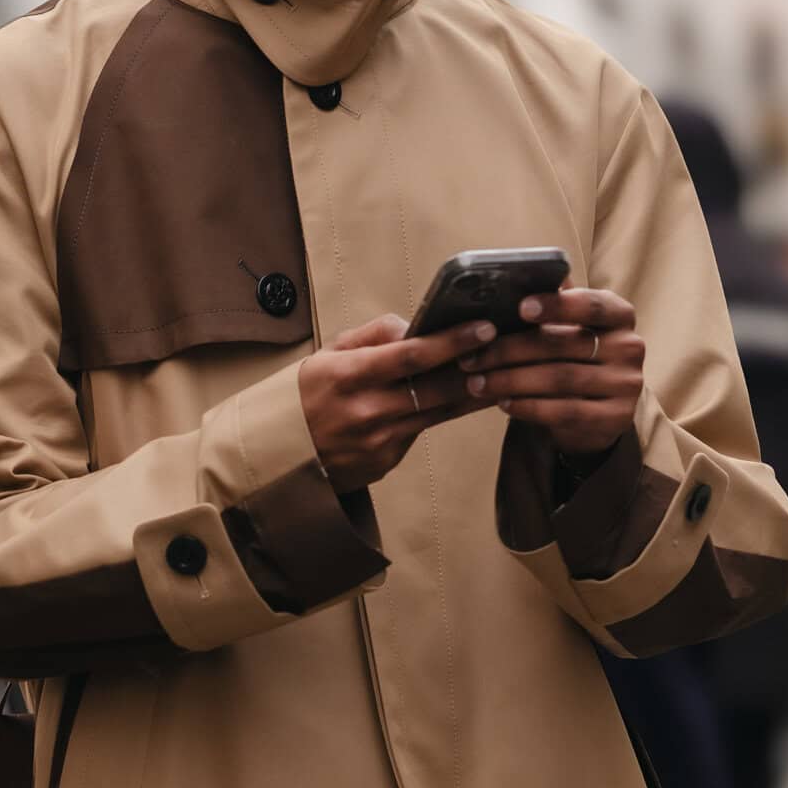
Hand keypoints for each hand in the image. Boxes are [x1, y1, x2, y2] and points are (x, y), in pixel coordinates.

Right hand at [300, 313, 494, 488]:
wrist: (281, 456)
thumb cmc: (307, 395)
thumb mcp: (328, 355)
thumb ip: (373, 336)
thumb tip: (414, 326)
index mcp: (347, 375)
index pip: (411, 356)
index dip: (452, 342)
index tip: (483, 328)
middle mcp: (365, 410)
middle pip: (436, 387)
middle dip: (475, 366)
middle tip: (505, 349)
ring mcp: (378, 441)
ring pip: (439, 412)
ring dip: (471, 392)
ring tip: (497, 371)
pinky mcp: (386, 461)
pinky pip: (421, 430)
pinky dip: (441, 413)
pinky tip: (461, 397)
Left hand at [456, 283, 642, 462]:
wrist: (598, 412)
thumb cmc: (573, 359)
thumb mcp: (570, 329)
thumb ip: (553, 307)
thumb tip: (515, 279)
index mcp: (619, 314)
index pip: (591, 304)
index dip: (557, 305)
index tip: (520, 307)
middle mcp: (630, 346)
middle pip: (563, 345)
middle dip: (511, 350)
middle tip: (472, 356)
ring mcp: (626, 384)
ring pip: (559, 380)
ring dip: (511, 381)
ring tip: (477, 383)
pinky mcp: (615, 418)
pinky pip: (564, 411)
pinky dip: (528, 407)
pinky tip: (503, 403)